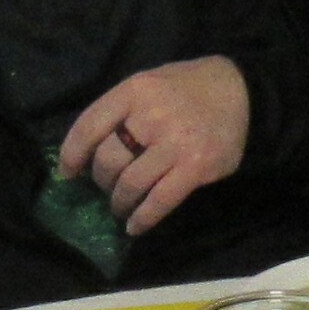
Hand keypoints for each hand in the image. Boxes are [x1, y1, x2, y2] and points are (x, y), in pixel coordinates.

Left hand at [60, 57, 252, 237]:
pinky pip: (159, 201)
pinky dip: (142, 218)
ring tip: (121, 206)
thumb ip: (120, 110)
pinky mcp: (196, 167)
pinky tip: (134, 226)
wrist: (242, 91)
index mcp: (135, 91)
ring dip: (119, 202)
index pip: (89, 126)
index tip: (67, 173)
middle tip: (107, 187)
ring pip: (130, 184)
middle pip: (108, 160)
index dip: (72, 154)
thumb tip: (86, 152)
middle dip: (101, 180)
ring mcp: (175, 143)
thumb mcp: (148, 83)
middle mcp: (152, 116)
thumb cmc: (186, 88)